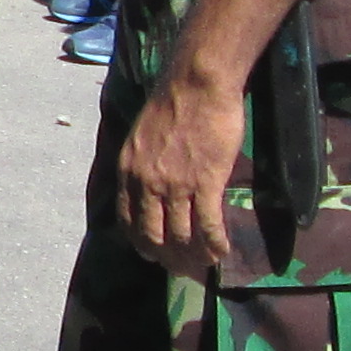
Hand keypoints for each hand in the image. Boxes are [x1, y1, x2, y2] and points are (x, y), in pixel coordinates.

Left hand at [116, 58, 249, 276]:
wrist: (197, 83)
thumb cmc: (173, 103)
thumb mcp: (141, 136)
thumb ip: (141, 164)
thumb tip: (149, 188)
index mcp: (128, 171)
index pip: (128, 220)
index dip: (141, 243)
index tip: (153, 254)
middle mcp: (147, 183)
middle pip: (153, 235)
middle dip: (168, 257)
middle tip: (183, 266)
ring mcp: (175, 185)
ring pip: (182, 236)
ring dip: (195, 256)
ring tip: (206, 262)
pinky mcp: (205, 183)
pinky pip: (208, 226)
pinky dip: (215, 244)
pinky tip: (222, 251)